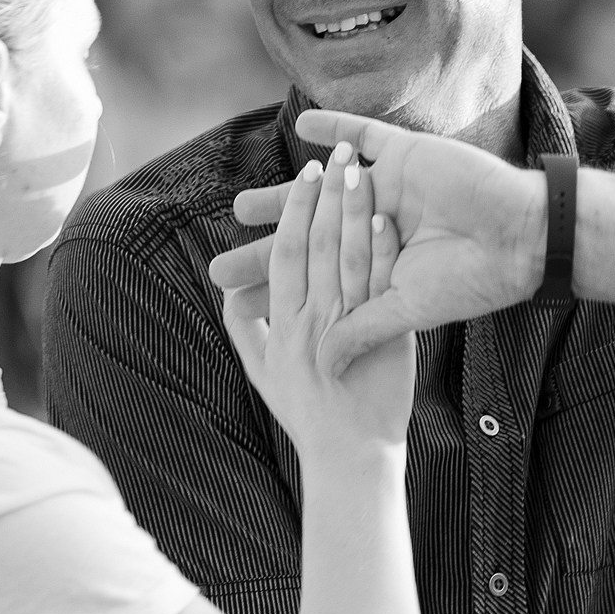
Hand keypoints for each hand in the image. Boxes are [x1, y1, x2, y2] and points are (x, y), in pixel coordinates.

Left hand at [212, 111, 545, 373]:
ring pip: (322, 189)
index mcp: (375, 264)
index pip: (312, 275)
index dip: (273, 286)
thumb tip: (318, 364)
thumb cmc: (471, 280)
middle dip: (263, 249)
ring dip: (283, 196)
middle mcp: (375, 226)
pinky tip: (300, 128)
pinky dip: (333, 129)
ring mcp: (389, 188)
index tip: (233, 299)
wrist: (522, 239)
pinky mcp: (406, 154)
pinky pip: (364, 135)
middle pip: (307, 235)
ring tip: (239, 205)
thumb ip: (361, 330)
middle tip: (218, 262)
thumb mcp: (408, 311)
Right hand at [220, 140, 416, 452]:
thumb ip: (246, 329)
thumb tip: (230, 294)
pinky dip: (381, 252)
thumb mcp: (262, 372)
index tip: (303, 174)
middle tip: (333, 155)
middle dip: (323, 197)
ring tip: (360, 169)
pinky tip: (384, 218)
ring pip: (346, 259)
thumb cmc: (306, 416)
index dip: (293, 211)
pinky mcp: (382, 341)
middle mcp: (311, 322)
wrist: (350, 458)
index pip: (286, 254)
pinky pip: (380, 288)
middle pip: (316, 246)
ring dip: (351, 210)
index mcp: (283, 323)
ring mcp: (347, 330)